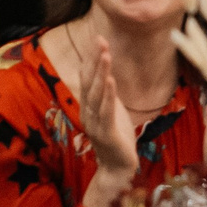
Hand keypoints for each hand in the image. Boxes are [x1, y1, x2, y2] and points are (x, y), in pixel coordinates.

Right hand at [77, 34, 139, 187]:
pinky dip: (108, 96)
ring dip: (101, 73)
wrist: (118, 168)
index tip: (97, 38)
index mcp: (89, 106)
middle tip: (99, 39)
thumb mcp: (112, 110)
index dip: (92, 58)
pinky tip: (111, 81)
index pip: (88, 78)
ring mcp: (96, 123)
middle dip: (95, 60)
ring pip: (97, 94)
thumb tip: (105, 72)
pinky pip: (106, 112)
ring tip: (105, 54)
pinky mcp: (107, 133)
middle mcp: (88, 112)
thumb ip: (107, 93)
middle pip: (89, 82)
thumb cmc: (117, 137)